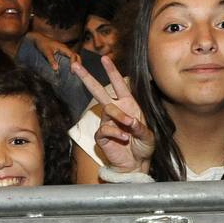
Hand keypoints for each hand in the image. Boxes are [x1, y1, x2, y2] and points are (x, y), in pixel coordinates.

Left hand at [28, 30, 80, 71]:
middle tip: (76, 73)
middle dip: (78, 64)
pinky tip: (68, 70)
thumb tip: (56, 69)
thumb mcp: (46, 52)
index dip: (74, 63)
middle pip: (76, 56)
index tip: (72, 71)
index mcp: (64, 48)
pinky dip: (70, 64)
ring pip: (73, 57)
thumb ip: (51, 60)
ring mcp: (64, 51)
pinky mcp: (61, 53)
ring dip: (75, 64)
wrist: (38, 39)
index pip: (73, 55)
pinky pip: (69, 58)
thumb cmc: (42, 44)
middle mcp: (66, 49)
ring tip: (74, 73)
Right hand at [72, 55, 153, 173]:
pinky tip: (124, 138)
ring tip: (129, 125)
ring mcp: (106, 122)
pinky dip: (116, 132)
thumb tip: (129, 121)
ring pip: (106, 110)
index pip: (118, 84)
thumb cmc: (142, 147)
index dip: (112, 71)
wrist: (135, 164)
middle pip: (98, 91)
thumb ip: (140, 127)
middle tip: (75, 66)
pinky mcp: (101, 135)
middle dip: (87, 78)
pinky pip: (105, 129)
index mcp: (128, 105)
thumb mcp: (148, 136)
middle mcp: (115, 110)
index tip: (105, 58)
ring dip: (119, 116)